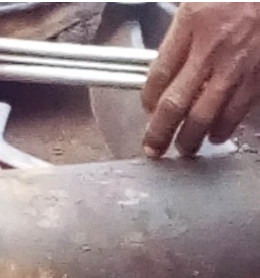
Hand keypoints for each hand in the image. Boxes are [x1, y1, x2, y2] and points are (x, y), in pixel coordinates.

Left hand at [141, 2, 259, 157]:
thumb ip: (184, 28)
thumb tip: (168, 66)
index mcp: (193, 21)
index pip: (158, 73)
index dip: (148, 99)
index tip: (146, 109)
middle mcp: (212, 47)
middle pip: (174, 103)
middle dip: (159, 132)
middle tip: (153, 148)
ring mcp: (238, 64)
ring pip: (204, 115)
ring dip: (190, 138)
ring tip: (183, 147)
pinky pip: (237, 110)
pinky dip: (224, 128)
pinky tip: (216, 135)